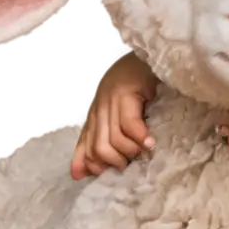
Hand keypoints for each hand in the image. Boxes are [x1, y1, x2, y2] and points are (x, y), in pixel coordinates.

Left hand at [71, 53, 159, 179]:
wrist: (146, 54)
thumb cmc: (137, 85)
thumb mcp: (118, 115)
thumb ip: (102, 140)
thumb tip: (79, 174)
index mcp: (95, 115)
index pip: (85, 147)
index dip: (93, 164)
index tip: (107, 173)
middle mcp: (98, 109)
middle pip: (98, 147)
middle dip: (114, 161)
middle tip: (131, 163)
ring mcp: (110, 100)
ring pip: (113, 138)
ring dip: (129, 151)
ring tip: (143, 152)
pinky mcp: (126, 93)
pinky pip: (129, 123)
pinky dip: (140, 137)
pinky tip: (150, 143)